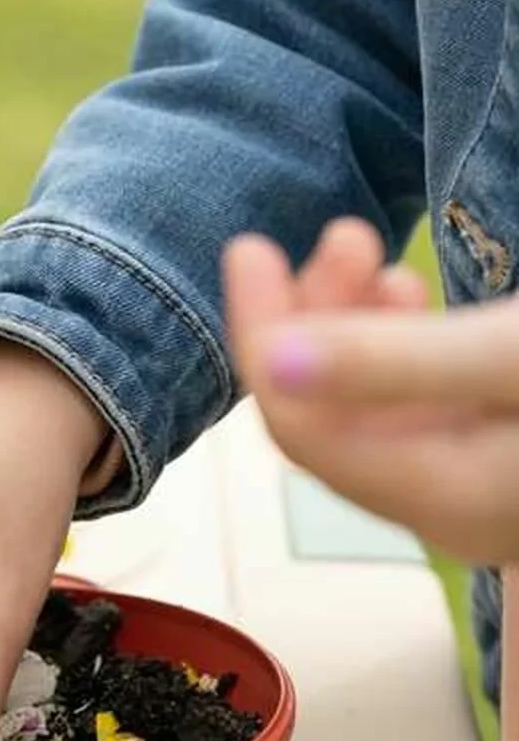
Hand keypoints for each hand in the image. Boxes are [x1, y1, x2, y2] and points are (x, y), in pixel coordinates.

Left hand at [224, 216, 518, 563]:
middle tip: (334, 236)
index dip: (263, 336)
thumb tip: (270, 361)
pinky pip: (411, 400)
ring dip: (349, 322)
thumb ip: (395, 364)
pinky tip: (398, 289)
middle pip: (328, 415)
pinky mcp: (489, 447)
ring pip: (366, 402)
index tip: (249, 250)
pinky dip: (395, 343)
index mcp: (443, 499)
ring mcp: (466, 479)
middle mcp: (445, 504)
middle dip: (309, 320)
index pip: (302, 426)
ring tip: (358, 242)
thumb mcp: (512, 358)